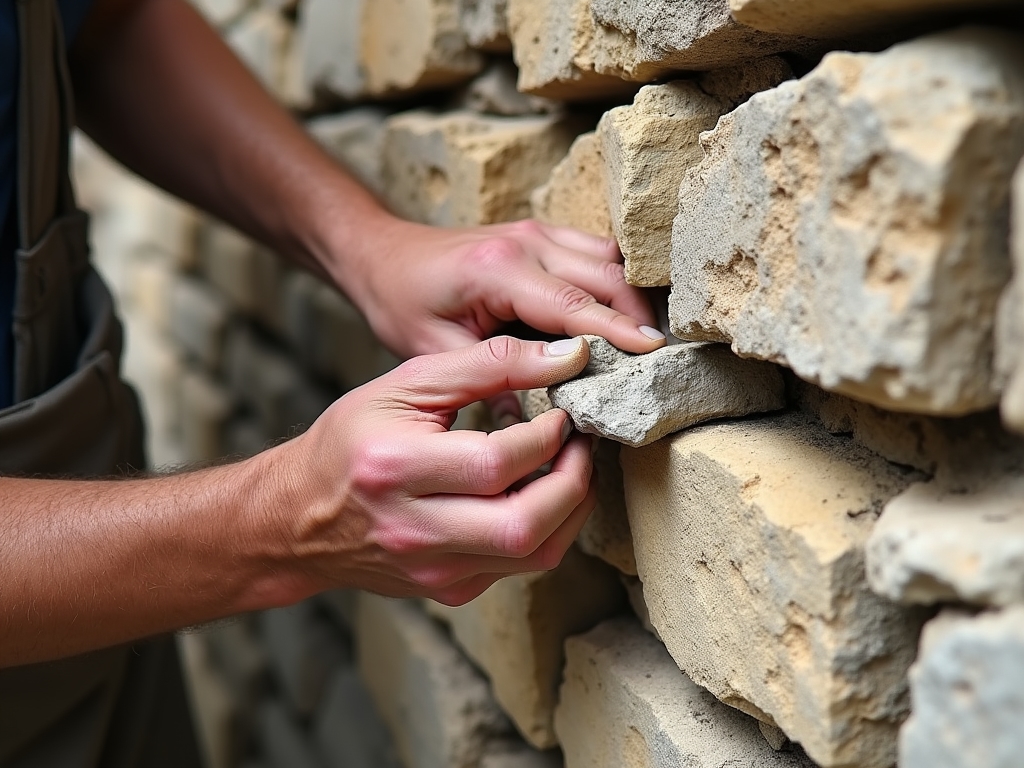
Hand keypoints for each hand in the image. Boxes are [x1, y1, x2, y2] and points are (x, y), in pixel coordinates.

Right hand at [264, 336, 596, 605]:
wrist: (300, 517)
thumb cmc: (352, 439)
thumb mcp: (407, 385)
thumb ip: (487, 364)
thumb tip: (567, 358)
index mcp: (394, 469)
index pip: (494, 463)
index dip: (546, 437)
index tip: (562, 414)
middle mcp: (413, 531)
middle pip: (522, 526)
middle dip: (573, 482)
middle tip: (580, 445)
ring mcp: (433, 570)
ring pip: (533, 555)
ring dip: (570, 509)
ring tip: (570, 467)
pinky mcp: (450, 591)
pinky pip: (519, 568)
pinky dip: (546, 529)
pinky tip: (541, 494)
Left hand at [339, 218, 666, 359]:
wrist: (382, 255)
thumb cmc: (402, 302)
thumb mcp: (435, 350)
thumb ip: (494, 376)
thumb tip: (546, 417)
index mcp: (497, 270)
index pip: (574, 304)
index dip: (618, 331)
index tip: (654, 354)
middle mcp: (524, 241)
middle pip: (607, 273)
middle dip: (637, 315)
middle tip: (658, 361)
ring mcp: (536, 231)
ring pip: (610, 256)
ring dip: (632, 295)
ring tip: (647, 343)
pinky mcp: (541, 234)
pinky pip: (595, 251)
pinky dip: (616, 280)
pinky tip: (622, 316)